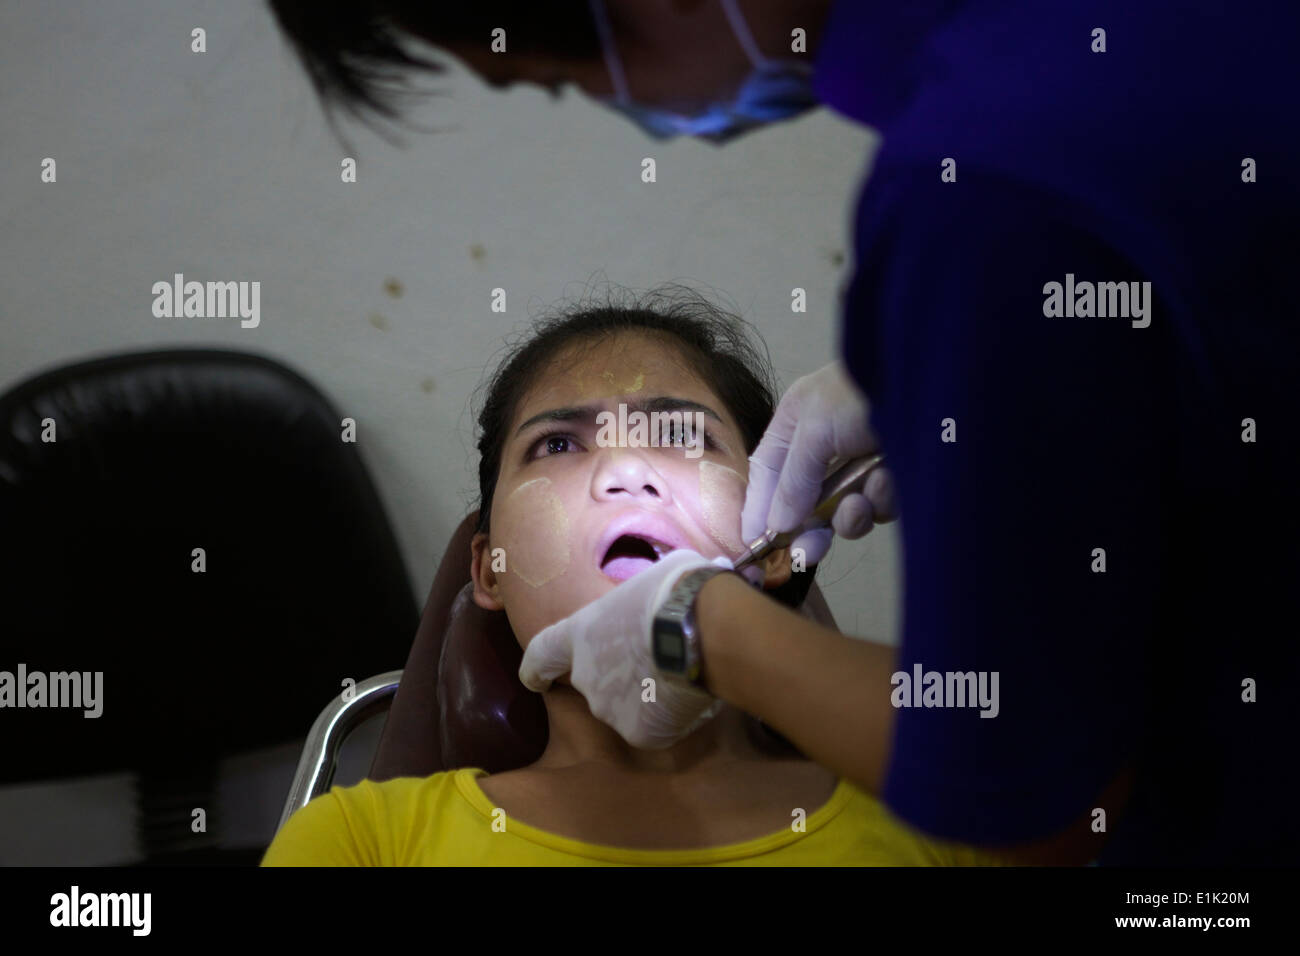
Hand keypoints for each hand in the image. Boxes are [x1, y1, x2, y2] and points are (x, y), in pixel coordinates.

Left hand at [518, 549, 733, 749]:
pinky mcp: (640, 733)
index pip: (542, 656)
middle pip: (597, 683)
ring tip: (682, 672)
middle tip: (656, 659)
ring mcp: (611, 709)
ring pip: (628, 707)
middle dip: (620, 676)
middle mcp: (586, 676)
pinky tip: (691, 693)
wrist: (702, 632)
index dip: (536, 669)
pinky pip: (656, 727)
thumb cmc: (676, 593)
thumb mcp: (648, 579)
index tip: (536, 680)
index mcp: (579, 634)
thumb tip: (656, 599)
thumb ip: (637, 600)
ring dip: (647, 695)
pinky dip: (672, 715)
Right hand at [741, 361, 895, 565]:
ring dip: (850, 514)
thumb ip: (792, 479)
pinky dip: (881, 500)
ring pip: (844, 513)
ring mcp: (859, 465)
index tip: (754, 546)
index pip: (767, 476)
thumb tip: (776, 525)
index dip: (760, 510)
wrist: (935, 384)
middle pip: (804, 504)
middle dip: (808, 528)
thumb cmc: (864, 391)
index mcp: (795, 426)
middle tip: (809, 552)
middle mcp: (823, 447)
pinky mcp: (893, 479)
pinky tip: (887, 479)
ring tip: (860, 500)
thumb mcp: (815, 428)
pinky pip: (878, 507)